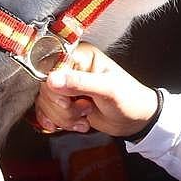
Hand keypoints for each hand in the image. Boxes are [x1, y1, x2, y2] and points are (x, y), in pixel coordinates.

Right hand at [34, 43, 158, 137]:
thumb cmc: (130, 99)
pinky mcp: (65, 102)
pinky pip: (46, 111)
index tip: (67, 100)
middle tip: (84, 108)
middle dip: (63, 106)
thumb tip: (52, 79)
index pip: (50, 65)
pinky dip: (59, 122)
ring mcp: (67, 86)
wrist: (136, 120)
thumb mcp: (107, 89)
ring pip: (45, 102)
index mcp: (81, 56)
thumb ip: (80, 83)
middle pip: (45, 87)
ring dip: (64, 116)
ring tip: (85, 115)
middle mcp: (71, 68)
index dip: (54, 86)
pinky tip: (75, 124)